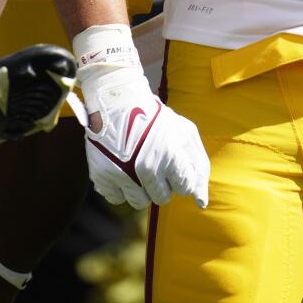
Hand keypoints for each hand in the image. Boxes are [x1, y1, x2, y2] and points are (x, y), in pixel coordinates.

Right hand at [74, 23, 209, 208]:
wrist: (116, 100)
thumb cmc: (155, 118)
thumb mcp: (185, 133)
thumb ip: (198, 167)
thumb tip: (201, 202)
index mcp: (171, 156)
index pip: (184, 188)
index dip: (180, 176)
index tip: (173, 163)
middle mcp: (147, 168)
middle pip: (162, 198)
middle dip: (162, 183)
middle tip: (154, 163)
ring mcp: (123, 173)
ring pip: (140, 202)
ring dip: (142, 189)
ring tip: (137, 167)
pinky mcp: (101, 175)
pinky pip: (116, 199)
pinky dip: (120, 188)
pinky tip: (121, 169)